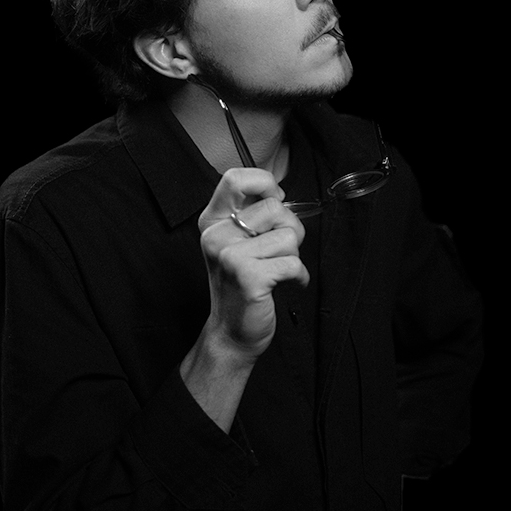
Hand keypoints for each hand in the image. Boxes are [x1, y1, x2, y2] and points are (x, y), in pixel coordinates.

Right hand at [197, 167, 309, 360]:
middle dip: (290, 228)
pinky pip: (293, 262)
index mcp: (213, 221)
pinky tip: (285, 284)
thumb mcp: (237, 242)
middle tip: (278, 250)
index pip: (235, 178)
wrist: (231, 333)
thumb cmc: (241, 284)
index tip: (273, 202)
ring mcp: (230, 256)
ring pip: (289, 235)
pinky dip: (298, 275)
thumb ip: (252, 215)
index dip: (264, 183)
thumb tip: (279, 194)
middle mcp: (216, 235)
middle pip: (274, 207)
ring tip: (276, 269)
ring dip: (293, 255)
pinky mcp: (248, 277)